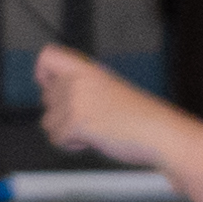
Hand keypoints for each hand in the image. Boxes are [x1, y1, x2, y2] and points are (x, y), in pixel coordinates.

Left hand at [31, 42, 168, 167]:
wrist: (158, 132)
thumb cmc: (139, 116)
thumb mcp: (107, 88)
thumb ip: (81, 87)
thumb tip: (53, 95)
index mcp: (88, 69)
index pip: (49, 56)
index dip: (44, 73)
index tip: (52, 87)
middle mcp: (78, 80)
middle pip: (46, 97)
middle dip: (62, 113)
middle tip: (90, 119)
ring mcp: (76, 101)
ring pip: (48, 121)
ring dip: (66, 131)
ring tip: (94, 130)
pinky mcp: (76, 122)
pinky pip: (56, 138)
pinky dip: (72, 145)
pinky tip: (93, 139)